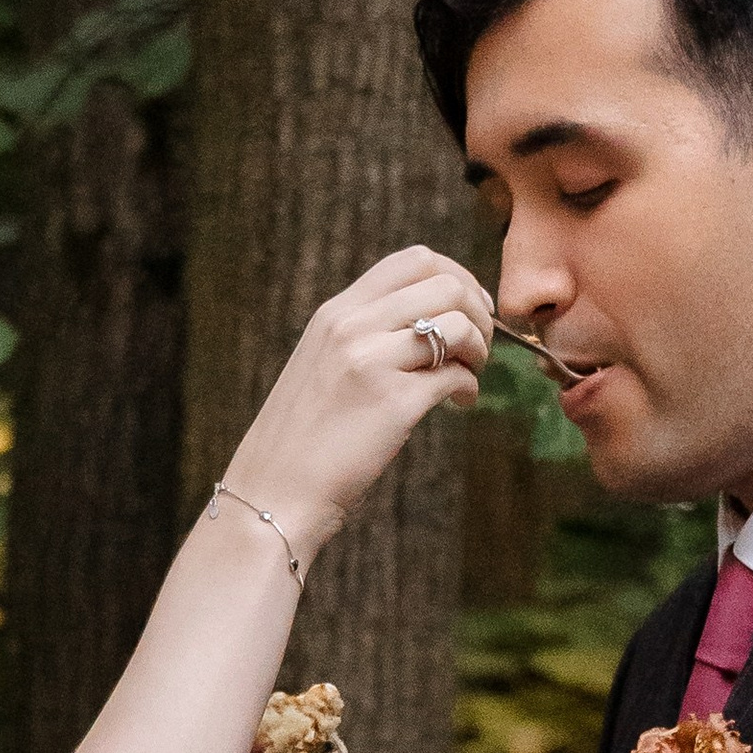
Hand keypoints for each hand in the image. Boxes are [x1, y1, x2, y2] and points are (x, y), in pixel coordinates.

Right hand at [217, 247, 494, 560]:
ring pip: (457, 325)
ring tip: (469, 376)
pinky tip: (459, 404)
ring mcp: (372, 362)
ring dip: (478, 349)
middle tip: (477, 347)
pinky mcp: (393, 403)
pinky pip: (455, 375)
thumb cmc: (303, 438)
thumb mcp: (321, 365)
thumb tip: (424, 322)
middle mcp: (352, 326)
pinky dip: (469, 388)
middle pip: (446, 285)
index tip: (470, 309)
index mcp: (336, 312)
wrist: (274, 492)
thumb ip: (363, 336)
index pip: (414, 260)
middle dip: (477, 312)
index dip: (457, 277)